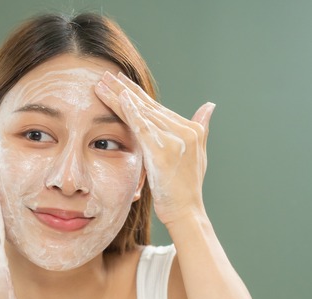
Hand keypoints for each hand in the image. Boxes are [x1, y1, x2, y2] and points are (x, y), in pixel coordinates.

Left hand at [95, 71, 215, 225]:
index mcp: (188, 130)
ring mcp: (175, 140)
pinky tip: (121, 99)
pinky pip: (144, 128)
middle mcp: (184, 131)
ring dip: (119, 97)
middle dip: (124, 90)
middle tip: (105, 75)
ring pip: (141, 113)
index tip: (119, 80)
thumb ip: (200, 128)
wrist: (186, 211)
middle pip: (147, 106)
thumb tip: (209, 106)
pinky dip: (132, 112)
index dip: (136, 93)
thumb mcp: (196, 155)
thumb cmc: (185, 188)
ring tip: (102, 83)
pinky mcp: (164, 151)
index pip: (155, 108)